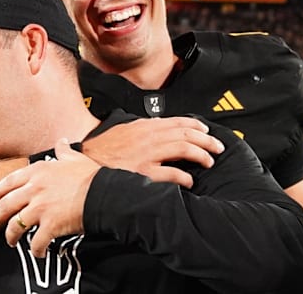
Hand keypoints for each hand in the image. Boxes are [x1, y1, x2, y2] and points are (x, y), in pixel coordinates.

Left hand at [0, 139, 98, 256]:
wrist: (103, 194)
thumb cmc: (90, 176)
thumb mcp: (74, 158)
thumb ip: (63, 151)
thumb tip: (61, 141)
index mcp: (38, 172)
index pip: (9, 181)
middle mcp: (34, 189)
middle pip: (6, 205)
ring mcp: (40, 208)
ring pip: (15, 225)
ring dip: (11, 236)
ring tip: (11, 242)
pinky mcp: (50, 225)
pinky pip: (36, 242)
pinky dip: (35, 249)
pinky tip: (37, 252)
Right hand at [82, 116, 221, 185]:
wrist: (86, 164)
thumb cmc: (103, 150)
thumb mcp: (124, 131)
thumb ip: (143, 128)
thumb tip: (160, 125)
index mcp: (144, 127)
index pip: (177, 122)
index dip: (196, 126)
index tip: (207, 131)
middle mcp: (148, 137)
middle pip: (186, 134)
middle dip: (206, 140)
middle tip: (217, 148)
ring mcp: (147, 155)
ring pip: (183, 149)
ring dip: (201, 155)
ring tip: (208, 162)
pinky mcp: (144, 173)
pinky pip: (172, 174)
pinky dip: (185, 177)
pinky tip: (190, 180)